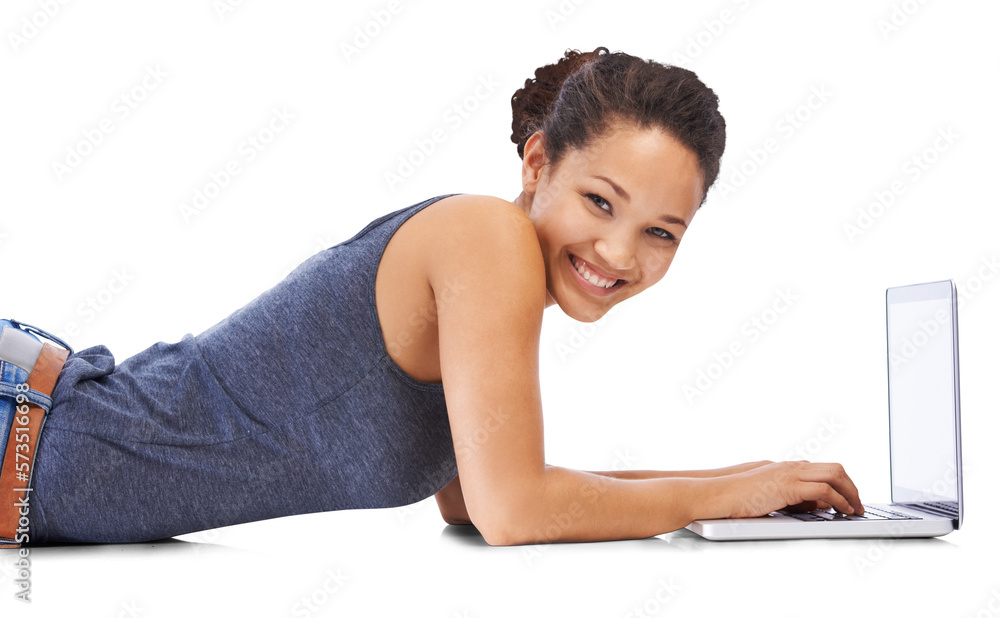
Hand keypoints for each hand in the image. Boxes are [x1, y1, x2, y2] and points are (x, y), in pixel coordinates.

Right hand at [723, 460, 863, 518]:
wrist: (719, 494)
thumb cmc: (738, 497)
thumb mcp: (771, 496)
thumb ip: (794, 498)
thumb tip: (817, 505)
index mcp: (787, 468)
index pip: (824, 469)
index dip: (842, 483)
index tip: (849, 498)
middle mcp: (792, 467)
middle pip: (835, 468)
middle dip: (852, 487)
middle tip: (858, 505)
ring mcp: (791, 474)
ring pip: (835, 474)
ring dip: (851, 493)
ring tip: (856, 509)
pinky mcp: (788, 486)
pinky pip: (824, 489)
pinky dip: (839, 500)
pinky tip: (843, 510)